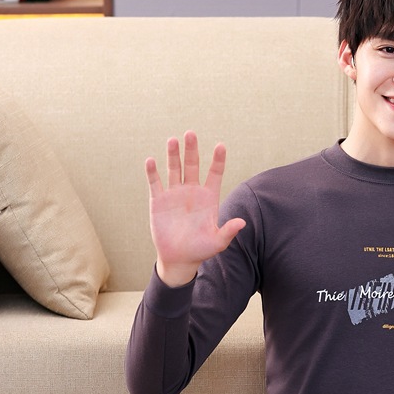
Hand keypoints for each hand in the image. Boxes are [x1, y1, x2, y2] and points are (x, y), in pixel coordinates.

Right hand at [145, 131, 245, 286]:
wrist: (179, 259)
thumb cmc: (201, 250)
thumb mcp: (218, 242)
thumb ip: (229, 231)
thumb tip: (242, 222)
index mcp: (209, 198)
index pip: (215, 173)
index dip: (218, 160)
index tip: (221, 146)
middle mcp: (192, 192)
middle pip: (193, 165)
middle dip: (192, 150)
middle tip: (191, 133)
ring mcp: (175, 194)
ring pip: (174, 169)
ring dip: (173, 155)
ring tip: (173, 140)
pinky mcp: (158, 201)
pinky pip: (155, 182)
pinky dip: (153, 172)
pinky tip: (151, 160)